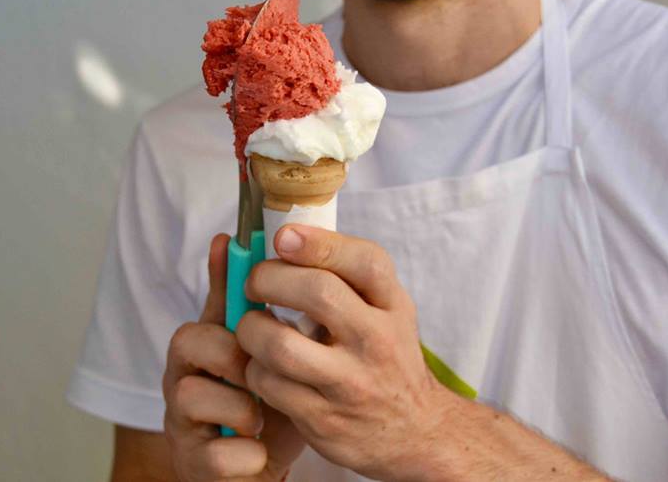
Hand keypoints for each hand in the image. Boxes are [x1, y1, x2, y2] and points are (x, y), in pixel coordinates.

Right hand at [162, 234, 305, 481]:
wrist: (256, 469)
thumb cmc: (260, 403)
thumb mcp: (261, 351)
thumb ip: (250, 304)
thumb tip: (230, 239)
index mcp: (203, 347)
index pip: (205, 309)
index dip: (227, 296)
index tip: (252, 295)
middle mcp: (182, 378)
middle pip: (186, 340)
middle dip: (231, 352)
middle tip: (262, 369)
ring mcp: (183, 422)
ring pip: (191, 396)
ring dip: (239, 407)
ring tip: (261, 419)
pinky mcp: (192, 465)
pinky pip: (214, 455)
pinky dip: (244, 455)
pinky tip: (259, 452)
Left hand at [238, 225, 451, 480]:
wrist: (416, 431)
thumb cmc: (386, 356)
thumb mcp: (386, 310)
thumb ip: (346, 274)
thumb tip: (286, 236)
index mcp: (393, 306)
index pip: (366, 261)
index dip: (319, 243)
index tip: (283, 237)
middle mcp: (377, 341)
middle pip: (318, 293)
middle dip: (269, 279)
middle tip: (254, 283)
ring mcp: (351, 384)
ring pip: (281, 346)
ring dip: (252, 329)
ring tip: (252, 326)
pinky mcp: (324, 420)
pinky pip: (269, 385)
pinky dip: (254, 369)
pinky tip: (260, 364)